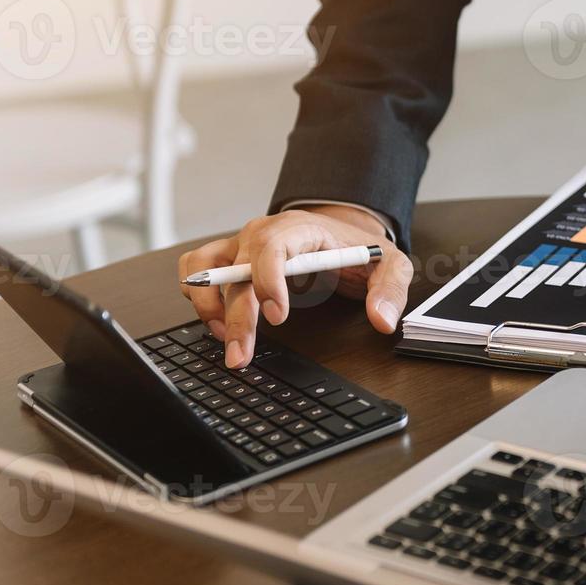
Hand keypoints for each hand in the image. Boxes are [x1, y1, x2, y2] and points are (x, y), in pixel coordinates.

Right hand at [177, 205, 411, 368]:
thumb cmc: (359, 250)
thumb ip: (390, 291)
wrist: (341, 232)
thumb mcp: (390, 264)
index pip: (271, 247)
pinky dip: (196, 294)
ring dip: (206, 304)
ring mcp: (241, 245)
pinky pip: (194, 268)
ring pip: (203, 266)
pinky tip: (217, 323)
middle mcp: (262, 233)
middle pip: (234, 269)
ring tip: (226, 339)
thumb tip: (382, 321)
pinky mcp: (229, 258)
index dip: (267, 280)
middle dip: (234, 316)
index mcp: (300, 229)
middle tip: (241, 355)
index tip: (276, 317)